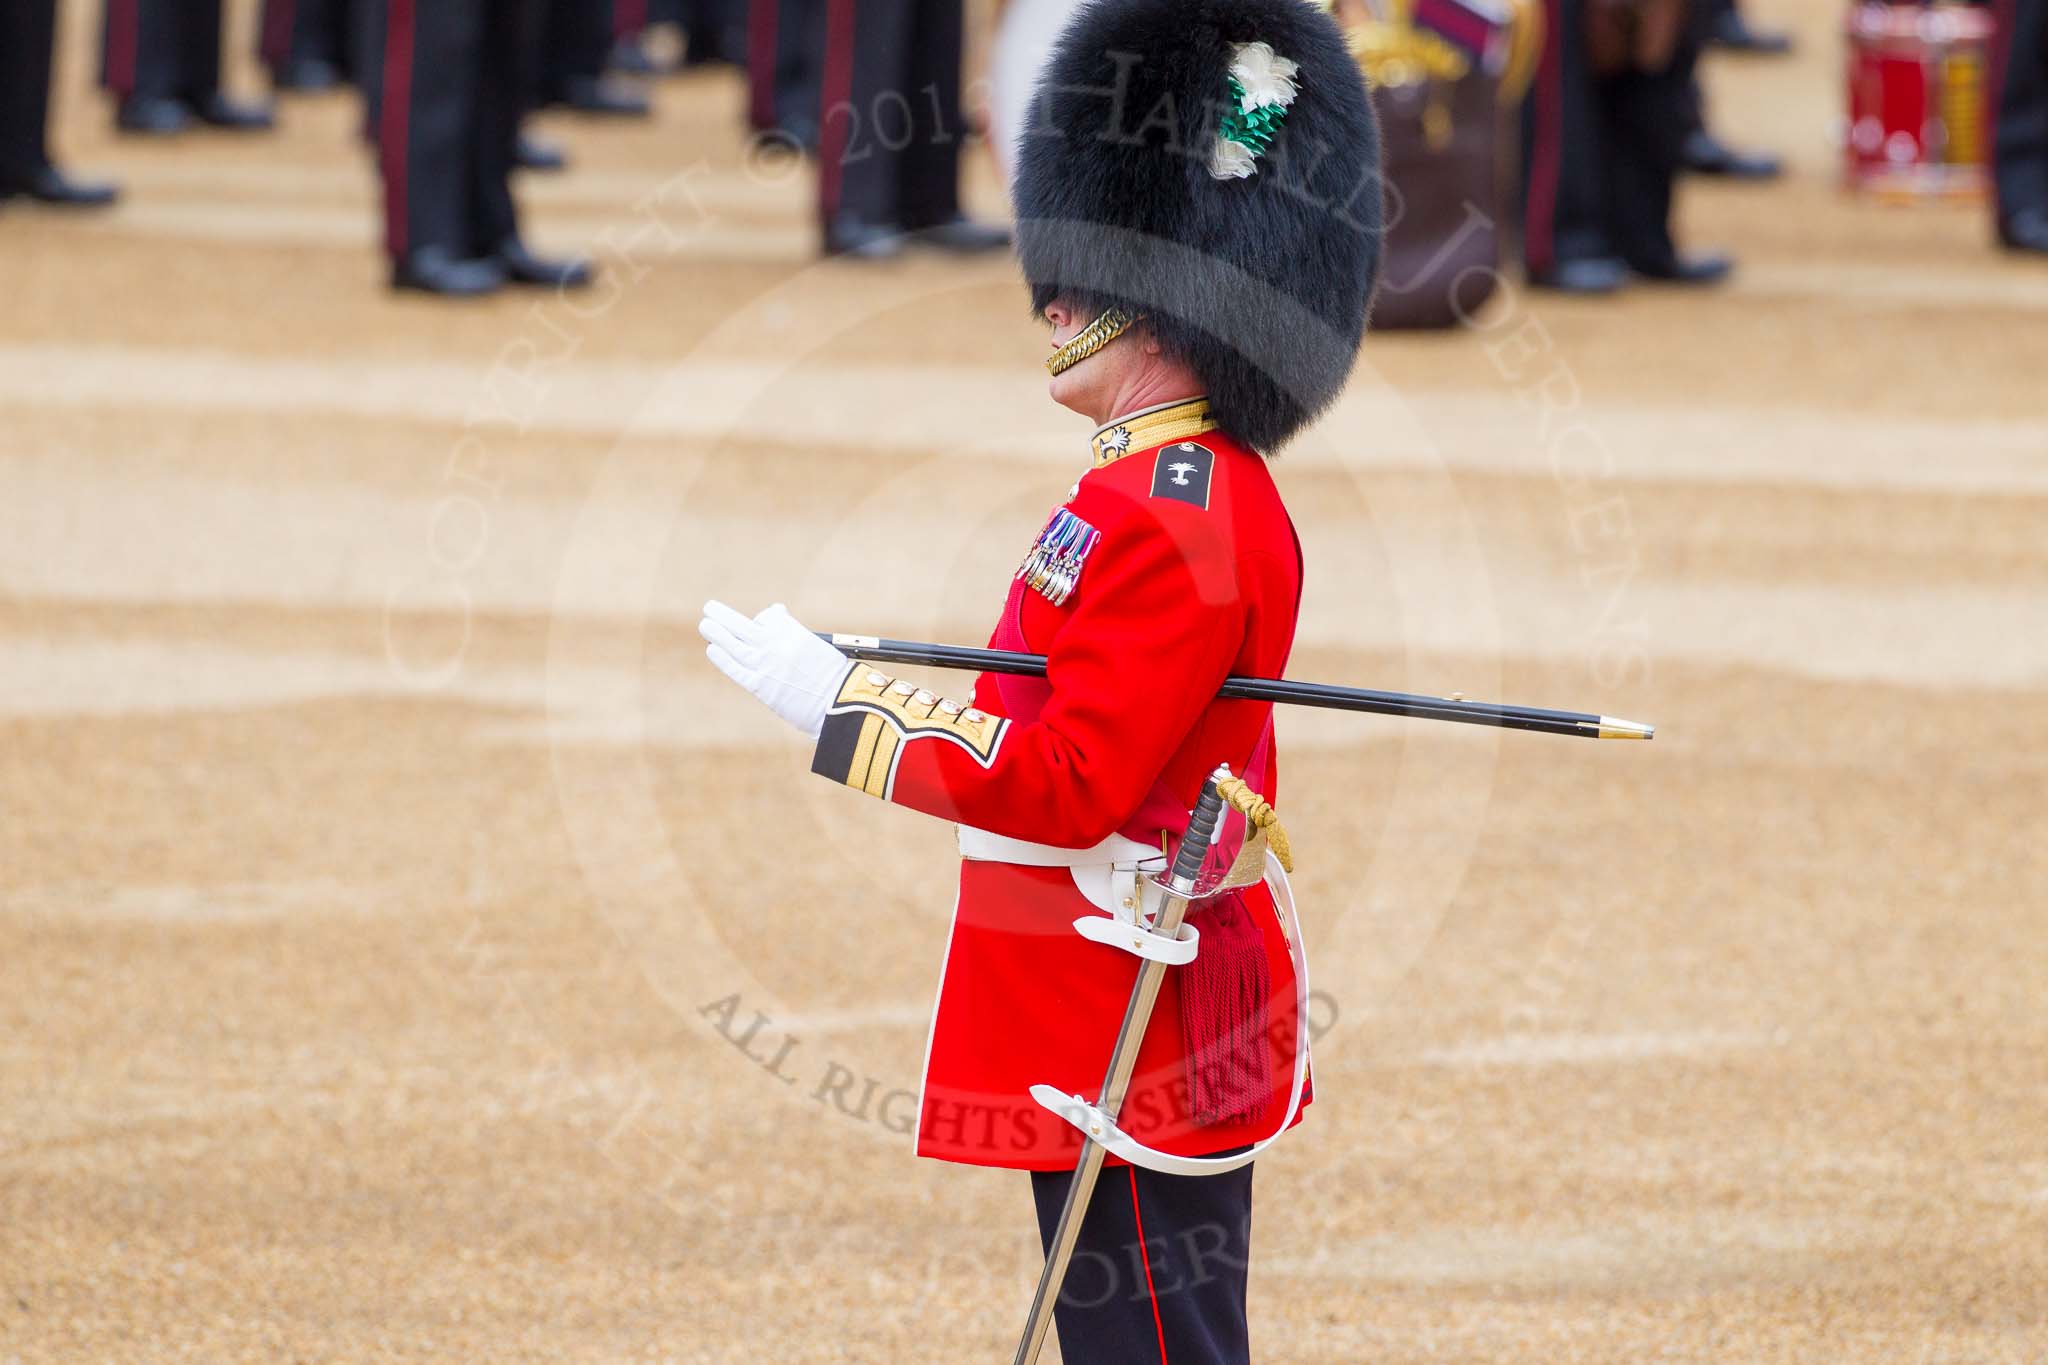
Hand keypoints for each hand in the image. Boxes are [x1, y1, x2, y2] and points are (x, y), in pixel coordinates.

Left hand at [698, 601, 851, 739]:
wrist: (839, 703)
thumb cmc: (834, 676)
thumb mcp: (819, 645)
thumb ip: (796, 637)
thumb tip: (780, 627)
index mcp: (791, 631)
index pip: (768, 616)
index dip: (764, 618)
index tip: (762, 620)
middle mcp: (773, 644)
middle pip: (741, 625)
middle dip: (723, 615)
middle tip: (710, 608)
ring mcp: (764, 665)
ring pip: (732, 644)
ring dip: (716, 632)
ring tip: (705, 624)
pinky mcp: (759, 686)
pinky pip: (735, 669)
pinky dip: (722, 658)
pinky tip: (712, 649)